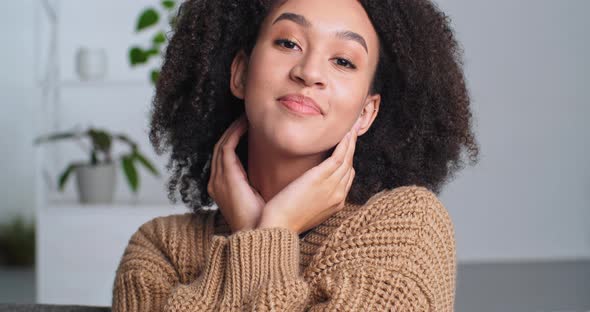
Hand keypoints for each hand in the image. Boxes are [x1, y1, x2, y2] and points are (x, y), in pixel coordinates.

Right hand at [207, 114, 264, 232]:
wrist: (260, 237)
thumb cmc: (268, 222)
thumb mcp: (265, 199)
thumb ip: (267, 184)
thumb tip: (286, 171)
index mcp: (225, 188)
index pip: (228, 158)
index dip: (236, 140)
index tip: (253, 129)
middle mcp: (217, 182)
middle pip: (222, 148)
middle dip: (233, 131)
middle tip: (248, 116)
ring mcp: (218, 180)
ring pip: (222, 144)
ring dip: (234, 128)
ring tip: (247, 116)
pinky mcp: (226, 177)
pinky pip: (227, 148)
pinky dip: (235, 133)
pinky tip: (246, 124)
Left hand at [257, 123, 359, 233]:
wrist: (277, 226)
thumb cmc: (284, 219)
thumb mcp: (304, 208)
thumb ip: (312, 196)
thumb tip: (308, 186)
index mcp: (335, 203)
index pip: (347, 177)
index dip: (348, 160)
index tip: (346, 147)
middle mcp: (338, 195)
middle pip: (350, 166)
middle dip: (353, 147)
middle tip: (354, 129)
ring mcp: (333, 186)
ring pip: (347, 159)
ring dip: (351, 141)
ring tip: (351, 125)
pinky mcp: (322, 178)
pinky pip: (339, 156)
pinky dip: (345, 143)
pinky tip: (345, 133)